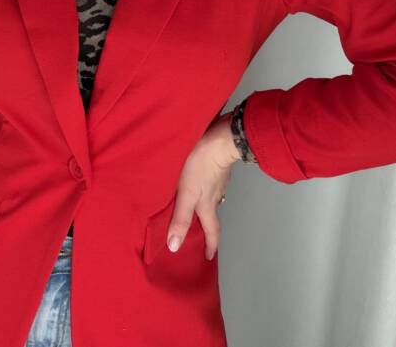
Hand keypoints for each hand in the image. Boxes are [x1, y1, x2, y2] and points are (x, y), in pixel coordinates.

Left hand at [166, 112, 239, 259]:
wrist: (221, 138)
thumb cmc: (201, 165)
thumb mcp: (187, 193)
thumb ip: (180, 218)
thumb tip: (174, 247)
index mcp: (207, 204)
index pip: (211, 231)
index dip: (210, 245)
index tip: (208, 257)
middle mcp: (215, 195)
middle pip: (212, 214)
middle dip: (207, 226)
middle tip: (201, 232)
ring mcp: (218, 179)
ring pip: (212, 197)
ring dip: (204, 203)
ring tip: (194, 203)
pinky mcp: (216, 165)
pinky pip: (211, 180)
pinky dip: (205, 185)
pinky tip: (197, 177)